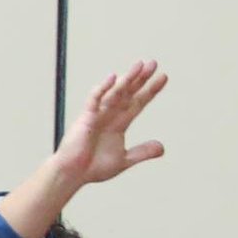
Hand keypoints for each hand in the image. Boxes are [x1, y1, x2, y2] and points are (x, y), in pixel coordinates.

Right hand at [55, 61, 169, 194]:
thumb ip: (142, 152)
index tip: (163, 77)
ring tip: (139, 66)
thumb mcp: (124, 160)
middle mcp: (109, 115)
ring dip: (127, 79)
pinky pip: (95, 100)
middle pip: (128, 93)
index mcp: (119, 124)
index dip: (151, 90)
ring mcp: (98, 115)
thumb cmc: (93, 167)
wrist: (73, 175)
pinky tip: (113, 78)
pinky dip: (103, 89)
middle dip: (141, 79)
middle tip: (153, 63)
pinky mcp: (85, 118)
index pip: (138, 102)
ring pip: (115, 93)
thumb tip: (162, 147)